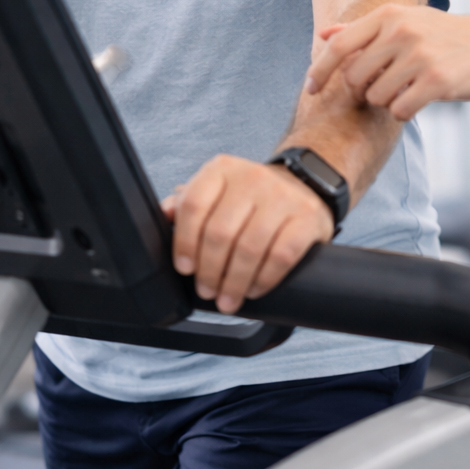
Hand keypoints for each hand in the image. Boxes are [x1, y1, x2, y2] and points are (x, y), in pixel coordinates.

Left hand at [162, 156, 333, 312]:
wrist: (304, 185)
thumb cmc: (251, 197)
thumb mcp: (218, 190)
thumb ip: (189, 202)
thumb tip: (162, 217)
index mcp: (222, 169)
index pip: (194, 205)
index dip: (184, 242)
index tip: (185, 268)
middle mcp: (252, 177)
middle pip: (220, 232)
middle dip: (209, 271)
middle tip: (207, 290)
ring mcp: (282, 196)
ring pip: (249, 248)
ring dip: (234, 282)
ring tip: (228, 299)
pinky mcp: (307, 217)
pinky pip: (281, 256)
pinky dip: (264, 279)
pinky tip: (254, 289)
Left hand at [305, 6, 469, 119]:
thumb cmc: (450, 35)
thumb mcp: (408, 20)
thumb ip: (363, 29)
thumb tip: (323, 33)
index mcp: (390, 14)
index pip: (339, 45)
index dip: (319, 70)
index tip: (311, 89)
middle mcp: (401, 31)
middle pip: (354, 77)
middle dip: (363, 91)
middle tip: (384, 88)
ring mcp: (419, 55)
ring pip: (376, 96)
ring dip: (387, 101)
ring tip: (408, 89)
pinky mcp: (436, 81)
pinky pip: (398, 110)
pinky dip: (404, 112)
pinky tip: (420, 100)